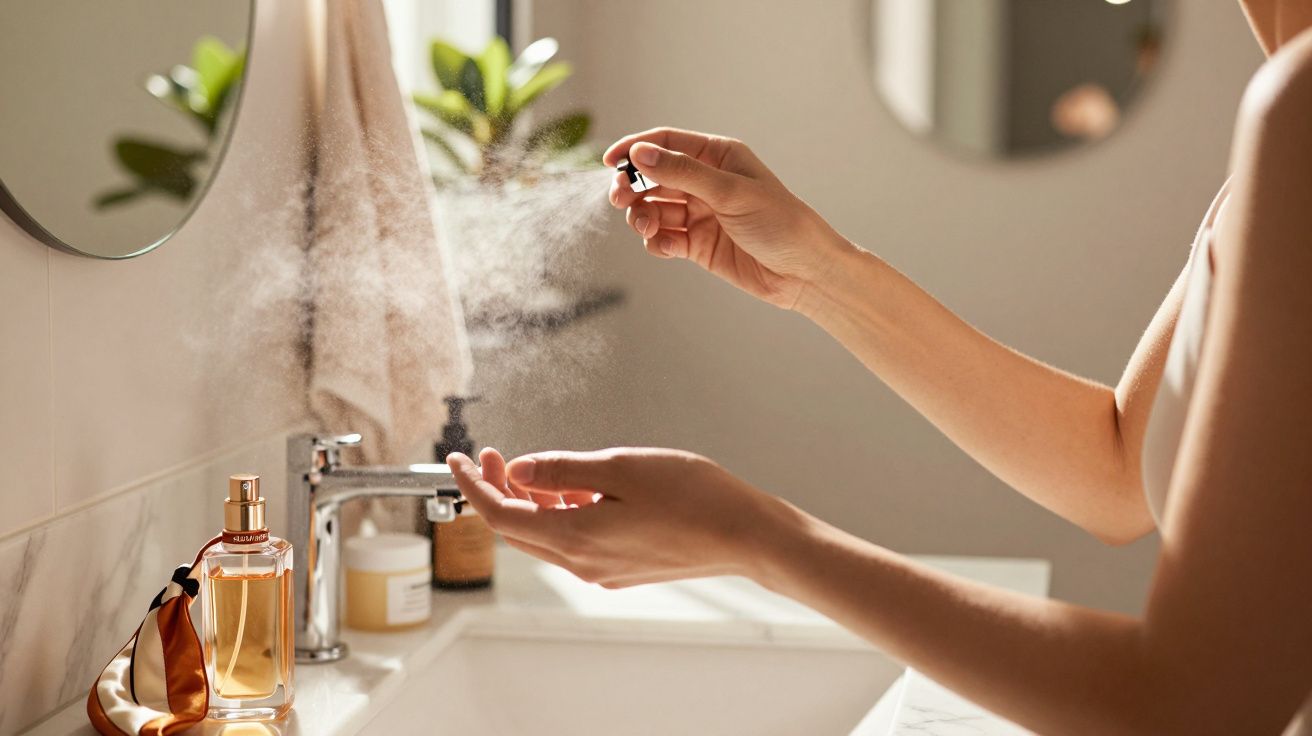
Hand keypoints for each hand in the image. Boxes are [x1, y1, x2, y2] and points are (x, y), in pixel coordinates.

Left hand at [447, 447, 797, 587]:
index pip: (501, 516)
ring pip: (546, 536)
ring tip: (534, 468)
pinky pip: (574, 541)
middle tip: (493, 455)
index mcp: (576, 537)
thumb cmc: (695, 497)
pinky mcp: (622, 568)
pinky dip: (561, 513)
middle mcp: (583, 562)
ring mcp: (603, 569)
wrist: (746, 535)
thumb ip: (562, 469)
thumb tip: (518, 470)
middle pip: (519, 530)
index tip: (460, 459)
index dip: (474, 487)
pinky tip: (574, 488)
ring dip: (531, 502)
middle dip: (499, 491)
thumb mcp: (620, 466)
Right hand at [605, 127, 853, 309]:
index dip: (636, 149)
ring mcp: (700, 214)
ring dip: (642, 218)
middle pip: (653, 177)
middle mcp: (705, 182)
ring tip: (646, 228)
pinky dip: (657, 243)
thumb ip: (683, 173)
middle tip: (620, 200)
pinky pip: (664, 238)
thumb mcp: (731, 192)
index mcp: (717, 157)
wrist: (804, 272)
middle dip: (633, 188)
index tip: (610, 162)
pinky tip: (665, 247)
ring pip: (654, 209)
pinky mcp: (698, 245)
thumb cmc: (781, 223)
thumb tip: (640, 153)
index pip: (666, 143)